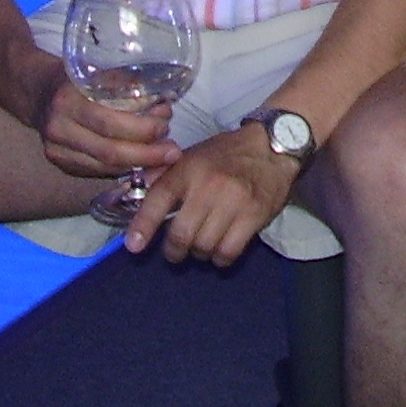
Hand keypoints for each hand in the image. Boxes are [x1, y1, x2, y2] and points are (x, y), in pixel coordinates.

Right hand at [34, 71, 180, 179]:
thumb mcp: (98, 71)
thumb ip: (127, 86)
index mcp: (68, 98)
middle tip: (172, 150)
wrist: (37, 91)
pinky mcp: (59, 163)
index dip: (143, 129)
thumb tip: (164, 101)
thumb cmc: (76, 77)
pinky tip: (141, 163)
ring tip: (162, 156)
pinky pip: (95, 172)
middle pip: (109, 151)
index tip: (166, 124)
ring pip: (104, 167)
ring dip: (138, 164)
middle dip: (147, 154)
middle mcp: (58, 127)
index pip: (110, 123)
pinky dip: (121, 169)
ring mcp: (55, 150)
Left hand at [124, 121, 301, 263]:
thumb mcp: (193, 156)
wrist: (272, 147)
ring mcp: (233, 201)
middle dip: (173, 250)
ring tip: (202, 244)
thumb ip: (165, 176)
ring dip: (198, 253)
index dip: (143, 226)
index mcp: (189, 169)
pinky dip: (219, 259)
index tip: (134, 246)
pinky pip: (228, 252)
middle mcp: (208, 185)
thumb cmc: (226, 155)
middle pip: (180, 234)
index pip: (159, 199)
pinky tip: (220, 250)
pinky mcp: (254, 215)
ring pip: (204, 246)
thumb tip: (137, 194)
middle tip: (175, 250)